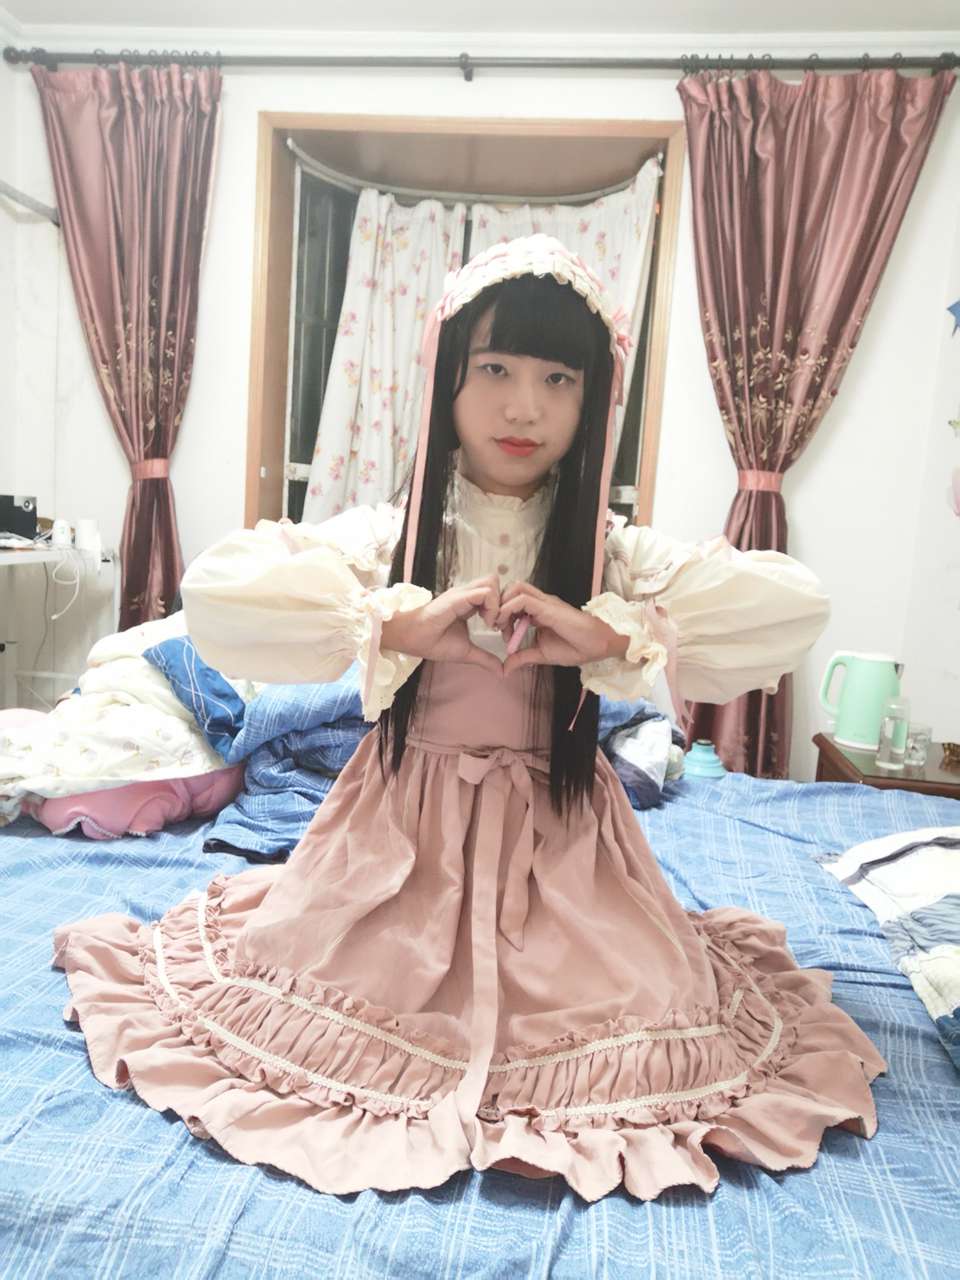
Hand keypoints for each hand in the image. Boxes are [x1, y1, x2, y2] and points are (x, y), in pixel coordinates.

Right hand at [380, 575, 503, 675]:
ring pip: (493, 582)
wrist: (411, 639)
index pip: (494, 592)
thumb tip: (502, 671)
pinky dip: (493, 607)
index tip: (500, 629)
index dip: (503, 608)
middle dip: (504, 601)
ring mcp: (462, 593)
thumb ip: (485, 658)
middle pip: (495, 581)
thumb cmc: (433, 642)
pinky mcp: (458, 598)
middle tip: (500, 624)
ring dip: (499, 603)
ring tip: (493, 624)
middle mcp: (467, 594)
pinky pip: (485, 593)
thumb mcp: (467, 652)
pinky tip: (488, 624)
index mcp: (469, 603)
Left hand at [495, 582, 628, 676]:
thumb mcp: (541, 654)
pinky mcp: (548, 607)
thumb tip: (505, 669)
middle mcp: (540, 602)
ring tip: (500, 624)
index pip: (514, 600)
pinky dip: (509, 608)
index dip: (503, 615)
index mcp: (539, 611)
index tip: (502, 635)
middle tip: (497, 626)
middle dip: (499, 605)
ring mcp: (545, 602)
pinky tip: (507, 624)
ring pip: (515, 588)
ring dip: (503, 604)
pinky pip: (522, 599)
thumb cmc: (575, 647)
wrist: (598, 644)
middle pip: (512, 589)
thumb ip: (522, 658)